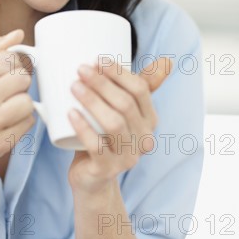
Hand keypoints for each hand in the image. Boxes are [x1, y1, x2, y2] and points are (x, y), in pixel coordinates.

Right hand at [0, 29, 35, 170]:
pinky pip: (29, 123)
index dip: (15, 64)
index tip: (10, 72)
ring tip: (10, 108)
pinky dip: (25, 122)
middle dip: (21, 84)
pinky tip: (11, 124)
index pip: (7, 59)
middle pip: (21, 79)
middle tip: (11, 92)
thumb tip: (18, 34)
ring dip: (24, 104)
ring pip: (27, 102)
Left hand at [67, 58, 171, 193]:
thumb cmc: (105, 136)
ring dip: (92, 101)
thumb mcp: (122, 111)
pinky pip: (97, 146)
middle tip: (81, 70)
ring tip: (74, 86)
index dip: (119, 72)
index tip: (97, 60)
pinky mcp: (108, 170)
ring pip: (113, 124)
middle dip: (102, 83)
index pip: (140, 90)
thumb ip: (139, 87)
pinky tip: (71, 113)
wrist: (92, 179)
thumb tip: (167, 61)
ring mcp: (128, 156)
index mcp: (150, 120)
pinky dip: (83, 127)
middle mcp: (144, 139)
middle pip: (125, 104)